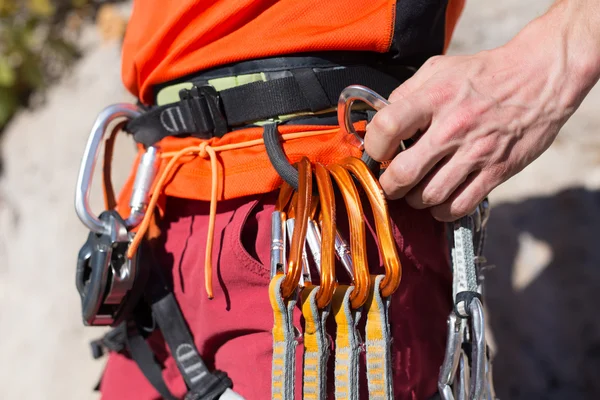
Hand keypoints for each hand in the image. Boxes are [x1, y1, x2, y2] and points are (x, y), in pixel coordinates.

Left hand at [364, 2, 599, 221]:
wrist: (540, 77)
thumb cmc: (484, 73)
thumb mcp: (440, 68)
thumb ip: (406, 92)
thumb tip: (380, 118)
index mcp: (434, 98)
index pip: (386, 128)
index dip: (372, 147)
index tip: (376, 153)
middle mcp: (453, 128)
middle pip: (403, 174)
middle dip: (388, 186)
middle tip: (389, 183)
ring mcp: (476, 153)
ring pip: (428, 196)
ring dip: (414, 200)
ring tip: (415, 191)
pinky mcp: (497, 172)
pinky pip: (459, 206)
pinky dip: (442, 211)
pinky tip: (440, 200)